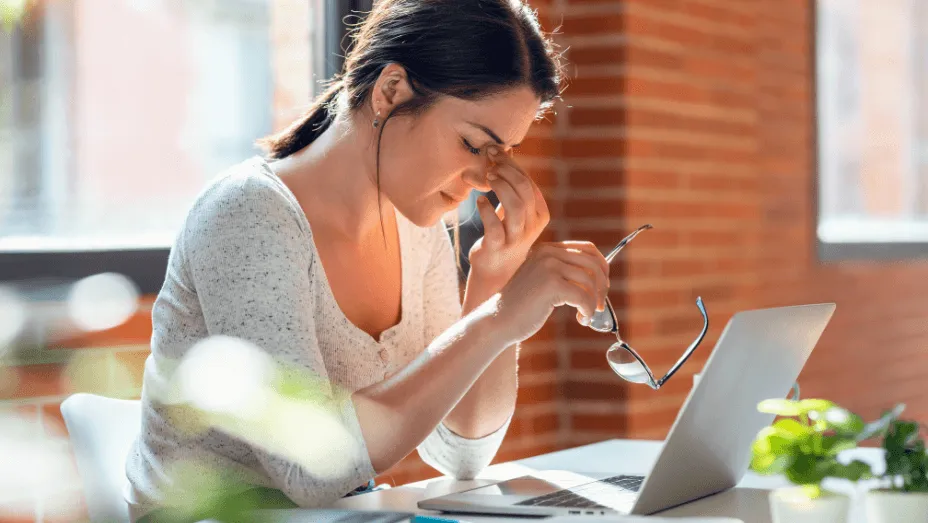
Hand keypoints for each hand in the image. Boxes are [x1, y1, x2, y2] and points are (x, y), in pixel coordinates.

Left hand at [467, 147, 548, 289]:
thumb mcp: (514, 212)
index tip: (495, 152)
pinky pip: (494, 226)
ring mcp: (516, 238)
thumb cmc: (503, 236)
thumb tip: (501, 153)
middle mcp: (532, 226)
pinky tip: (480, 201)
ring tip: (487, 177)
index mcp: (540, 214)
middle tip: (490, 161)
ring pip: (515, 205)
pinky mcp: (498, 247)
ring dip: (500, 186)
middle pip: (525, 190)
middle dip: (507, 171)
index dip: (513, 165)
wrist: (495, 272)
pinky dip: (486, 209)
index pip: (530, 183)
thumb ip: (512, 187)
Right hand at [491, 241, 609, 345]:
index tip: (602, 286)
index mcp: (547, 249)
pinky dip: (587, 310)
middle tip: (600, 305)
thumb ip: (564, 273)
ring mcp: (549, 267)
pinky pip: (583, 297)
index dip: (602, 266)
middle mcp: (548, 253)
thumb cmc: (522, 306)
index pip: (587, 248)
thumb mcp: (542, 280)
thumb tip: (600, 277)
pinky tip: (581, 319)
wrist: (498, 320)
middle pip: (593, 263)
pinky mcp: (551, 284)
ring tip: (586, 316)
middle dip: (602, 286)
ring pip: (590, 281)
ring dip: (594, 302)